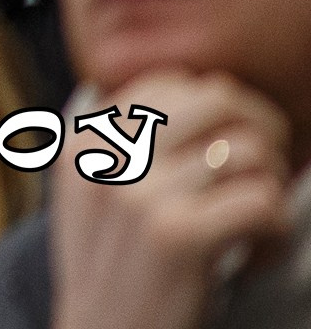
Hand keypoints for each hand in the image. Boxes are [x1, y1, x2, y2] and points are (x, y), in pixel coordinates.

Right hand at [51, 73, 291, 328]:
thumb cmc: (111, 275)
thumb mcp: (88, 198)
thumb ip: (112, 144)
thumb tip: (155, 89)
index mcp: (82, 141)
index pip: (169, 83)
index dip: (218, 107)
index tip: (234, 145)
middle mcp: (106, 157)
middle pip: (216, 99)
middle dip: (261, 130)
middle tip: (266, 172)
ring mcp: (139, 194)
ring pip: (249, 152)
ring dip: (272, 189)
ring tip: (256, 225)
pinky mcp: (177, 235)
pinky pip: (261, 199)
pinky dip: (275, 229)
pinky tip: (257, 253)